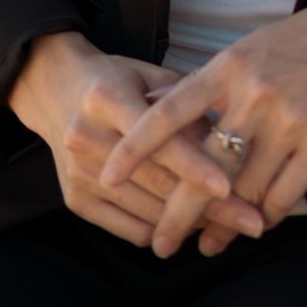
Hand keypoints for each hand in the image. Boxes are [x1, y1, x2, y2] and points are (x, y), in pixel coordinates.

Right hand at [8, 32, 265, 252]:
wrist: (54, 91)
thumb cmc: (116, 81)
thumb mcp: (149, 75)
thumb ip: (187, 104)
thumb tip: (232, 136)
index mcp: (107, 98)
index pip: (158, 139)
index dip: (194, 165)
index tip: (229, 187)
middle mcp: (88, 137)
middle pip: (157, 182)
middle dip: (209, 208)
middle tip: (251, 222)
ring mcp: (78, 173)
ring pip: (146, 212)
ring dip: (191, 224)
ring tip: (231, 227)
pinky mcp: (73, 201)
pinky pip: (128, 229)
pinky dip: (162, 231)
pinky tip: (190, 227)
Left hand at [98, 0, 306, 255]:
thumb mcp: (251, 48)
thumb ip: (207, 82)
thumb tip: (154, 103)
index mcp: (229, 66)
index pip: (168, 111)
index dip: (134, 147)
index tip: (107, 175)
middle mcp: (254, 95)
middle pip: (202, 168)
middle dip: (177, 214)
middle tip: (160, 245)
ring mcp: (290, 121)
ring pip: (242, 190)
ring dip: (223, 225)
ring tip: (208, 244)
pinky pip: (283, 195)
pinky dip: (264, 216)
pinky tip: (253, 225)